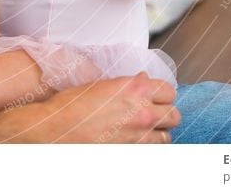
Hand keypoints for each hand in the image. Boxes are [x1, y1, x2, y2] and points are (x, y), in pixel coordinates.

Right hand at [15, 73, 179, 143]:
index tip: (155, 94)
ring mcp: (139, 134)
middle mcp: (142, 111)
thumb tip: (143, 80)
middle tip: (154, 111)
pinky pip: (153, 149)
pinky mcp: (132, 150)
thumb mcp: (102, 84)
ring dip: (160, 131)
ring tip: (148, 128)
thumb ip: (128, 83)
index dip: (162, 93)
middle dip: (166, 112)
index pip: (170, 91)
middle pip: (174, 114)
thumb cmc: (73, 102)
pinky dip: (149, 145)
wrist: (56, 127)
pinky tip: (138, 139)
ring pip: (167, 136)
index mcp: (136, 88)